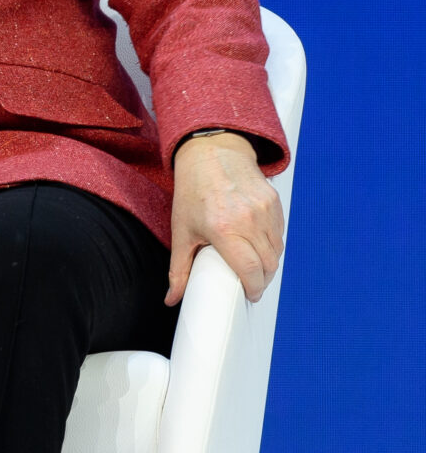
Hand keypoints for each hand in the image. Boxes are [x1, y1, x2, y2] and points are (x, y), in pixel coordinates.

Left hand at [167, 130, 283, 304]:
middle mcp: (248, 219)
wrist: (211, 154)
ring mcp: (265, 210)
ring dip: (268, 264)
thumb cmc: (194, 191)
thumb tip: (172, 298)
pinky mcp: (275, 203)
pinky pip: (280, 234)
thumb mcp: (181, 231)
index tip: (248, 295)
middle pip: (268, 264)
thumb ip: (178, 268)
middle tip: (249, 284)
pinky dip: (272, 245)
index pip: (250, 269)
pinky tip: (258, 246)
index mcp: (223, 228)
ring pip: (277, 251)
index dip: (253, 288)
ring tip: (253, 266)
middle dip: (261, 279)